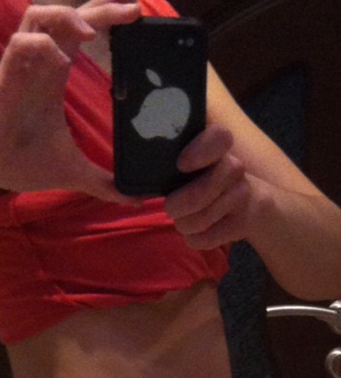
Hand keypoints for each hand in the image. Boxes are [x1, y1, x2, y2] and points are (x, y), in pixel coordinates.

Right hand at [0, 0, 140, 201]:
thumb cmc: (23, 163)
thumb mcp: (74, 172)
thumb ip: (105, 183)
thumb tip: (135, 199)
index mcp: (56, 76)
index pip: (82, 33)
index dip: (107, 19)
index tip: (136, 18)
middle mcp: (40, 64)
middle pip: (68, 16)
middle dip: (101, 8)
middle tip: (133, 11)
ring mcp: (21, 68)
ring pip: (40, 15)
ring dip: (68, 17)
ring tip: (91, 34)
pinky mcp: (3, 79)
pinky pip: (21, 45)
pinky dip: (43, 46)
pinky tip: (61, 62)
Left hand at [164, 124, 255, 248]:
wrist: (252, 206)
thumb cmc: (206, 181)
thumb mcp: (189, 169)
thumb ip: (160, 172)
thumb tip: (126, 193)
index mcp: (217, 147)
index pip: (219, 138)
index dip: (200, 151)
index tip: (181, 165)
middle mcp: (234, 167)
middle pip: (203, 192)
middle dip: (179, 205)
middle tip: (170, 208)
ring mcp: (243, 194)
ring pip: (201, 219)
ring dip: (185, 225)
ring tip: (185, 219)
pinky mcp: (245, 222)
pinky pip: (208, 238)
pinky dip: (195, 239)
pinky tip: (198, 231)